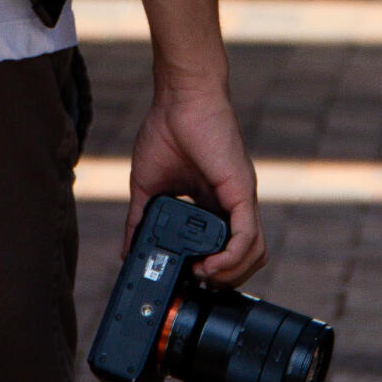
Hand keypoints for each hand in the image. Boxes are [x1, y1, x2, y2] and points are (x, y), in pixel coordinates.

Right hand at [126, 79, 264, 285]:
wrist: (179, 99)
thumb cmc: (166, 131)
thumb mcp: (148, 185)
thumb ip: (140, 219)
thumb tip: (126, 249)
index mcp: (213, 203)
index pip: (225, 248)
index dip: (211, 270)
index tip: (186, 278)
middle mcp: (233, 204)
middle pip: (246, 257)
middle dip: (224, 280)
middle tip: (195, 283)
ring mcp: (240, 199)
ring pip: (254, 253)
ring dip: (230, 275)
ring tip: (202, 276)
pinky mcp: (241, 191)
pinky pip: (248, 236)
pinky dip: (232, 259)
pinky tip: (210, 265)